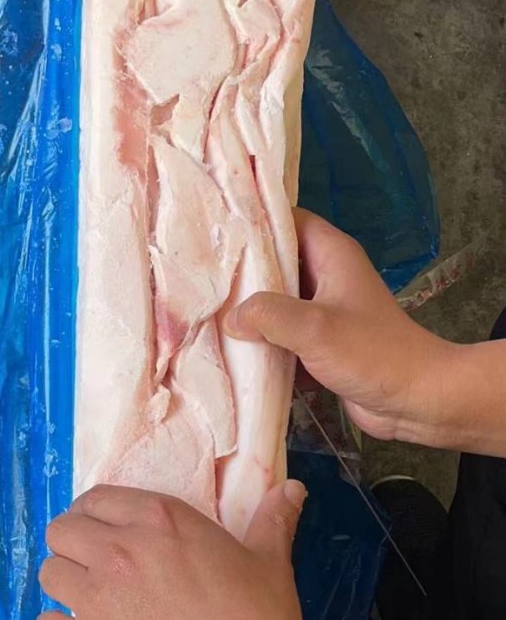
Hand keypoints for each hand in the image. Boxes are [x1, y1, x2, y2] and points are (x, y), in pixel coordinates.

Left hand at [35, 481, 311, 619]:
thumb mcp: (269, 562)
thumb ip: (272, 520)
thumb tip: (292, 488)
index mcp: (158, 519)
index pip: (95, 499)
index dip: (94, 515)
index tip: (105, 533)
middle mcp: (117, 550)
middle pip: (61, 532)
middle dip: (73, 546)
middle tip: (95, 569)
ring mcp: (94, 598)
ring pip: (48, 574)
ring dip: (65, 585)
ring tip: (91, 604)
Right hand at [226, 209, 458, 446]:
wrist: (416, 400)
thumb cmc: (373, 353)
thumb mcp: (315, 327)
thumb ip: (268, 315)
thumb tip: (232, 318)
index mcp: (332, 254)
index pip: (287, 220)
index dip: (253, 221)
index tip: (215, 232)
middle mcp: (327, 276)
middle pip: (276, 262)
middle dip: (242, 272)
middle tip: (202, 278)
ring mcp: (324, 311)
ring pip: (277, 301)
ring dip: (250, 312)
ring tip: (208, 313)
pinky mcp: (321, 344)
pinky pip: (283, 335)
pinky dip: (263, 342)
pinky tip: (231, 350)